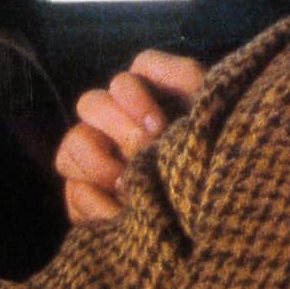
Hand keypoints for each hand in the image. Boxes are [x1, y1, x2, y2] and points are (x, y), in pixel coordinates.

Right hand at [55, 51, 206, 223]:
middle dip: (117, 126)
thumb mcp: (208, 111)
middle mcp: (115, 125)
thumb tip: (143, 69)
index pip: (124, 79)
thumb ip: (185, 77)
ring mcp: (97, 161)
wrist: (218, 219)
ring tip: (128, 184)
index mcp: (145, 101)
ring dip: (98, 162)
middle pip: (90, 103)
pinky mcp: (88, 199)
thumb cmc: (211, 156)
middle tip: (144, 149)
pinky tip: (120, 212)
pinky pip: (73, 192)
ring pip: (71, 144)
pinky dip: (95, 202)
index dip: (134, 96)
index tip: (159, 124)